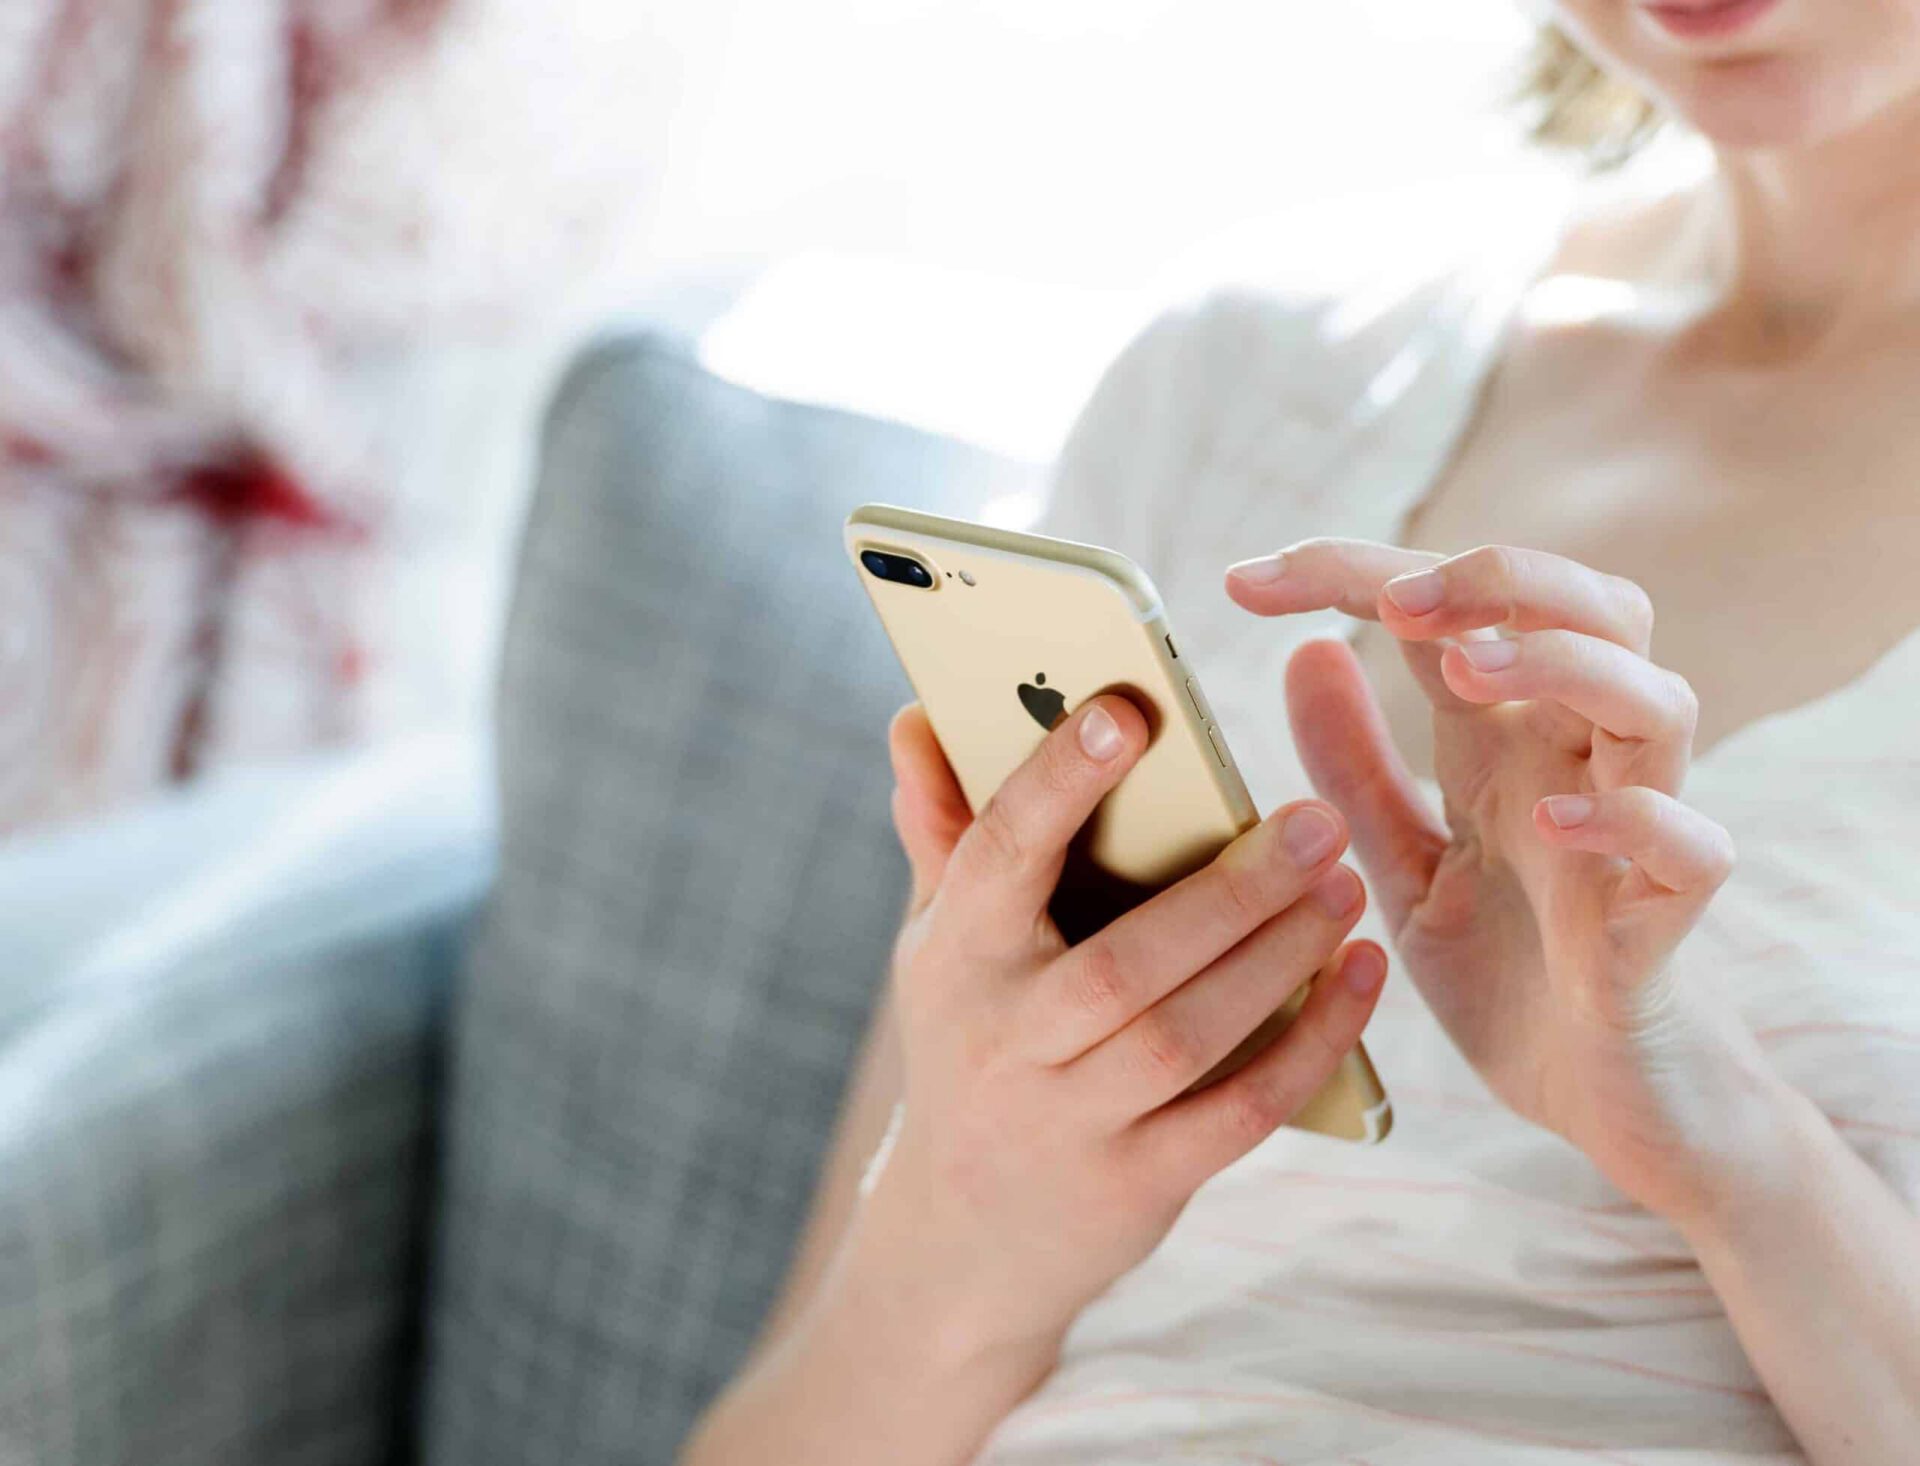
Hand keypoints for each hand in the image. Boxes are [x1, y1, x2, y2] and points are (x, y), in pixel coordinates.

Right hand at [861, 698, 1387, 1365]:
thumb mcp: (941, 946)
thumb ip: (944, 832)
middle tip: (1315, 818)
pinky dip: (1306, 1044)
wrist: (965, 1238)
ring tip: (1344, 884)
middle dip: (1229, 890)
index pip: (1000, 856)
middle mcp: (1006, 1042)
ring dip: (1277, 958)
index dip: (1058, 783)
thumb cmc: (971, 1045)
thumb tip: (916, 718)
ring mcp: (1069, 1122)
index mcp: (957, 958)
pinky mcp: (1137, 1185)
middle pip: (1125, 961)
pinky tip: (1357, 976)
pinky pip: (1237, 1113)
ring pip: (1187, 1035)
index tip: (1127, 711)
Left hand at [1227, 541, 1774, 1226]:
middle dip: (1501, 579)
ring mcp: (1636, 837)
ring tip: (1465, 675)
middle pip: (1596, 609)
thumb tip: (1304, 652)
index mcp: (1510, 740)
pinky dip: (1635, 820)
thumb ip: (1357, 769)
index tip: (1244, 582)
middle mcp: (1581, 764)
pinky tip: (1558, 823)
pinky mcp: (1666, 924)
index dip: (1355, 571)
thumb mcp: (1404, 863)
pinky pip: (1693, 847)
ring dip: (1564, 669)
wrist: (1597, 1105)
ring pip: (1656, 703)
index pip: (1455, 611)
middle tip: (1396, 601)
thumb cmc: (1511, 971)